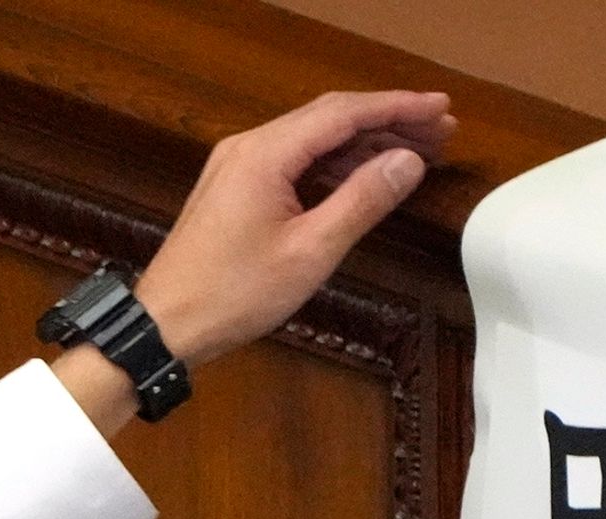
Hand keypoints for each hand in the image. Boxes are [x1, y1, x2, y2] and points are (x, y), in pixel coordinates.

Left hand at [139, 88, 453, 367]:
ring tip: (414, 155)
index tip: (440, 107)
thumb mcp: (310, 251)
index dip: (397, 107)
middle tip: (439, 130)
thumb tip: (406, 162)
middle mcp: (249, 146)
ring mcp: (238, 164)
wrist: (166, 324)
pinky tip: (364, 177)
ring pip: (312, 139)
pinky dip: (333, 165)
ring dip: (363, 144)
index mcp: (265, 154)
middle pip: (330, 119)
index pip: (344, 113)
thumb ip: (362, 201)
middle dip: (388, 122)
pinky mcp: (235, 187)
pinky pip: (294, 161)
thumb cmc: (232, 295)